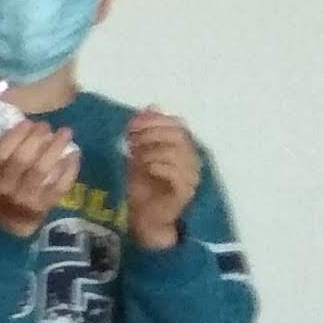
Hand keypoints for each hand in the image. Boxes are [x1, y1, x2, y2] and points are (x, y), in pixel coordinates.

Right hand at [0, 117, 76, 237]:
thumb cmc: (1, 190)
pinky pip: (58, 186)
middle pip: (21, 160)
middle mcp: (5, 188)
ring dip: (55, 148)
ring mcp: (25, 199)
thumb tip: (26, 127)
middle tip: (47, 125)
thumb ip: (3, 153)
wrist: (8, 225)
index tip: (28, 122)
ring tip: (65, 133)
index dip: (14, 136)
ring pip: (41, 171)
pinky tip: (74, 155)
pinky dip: (68, 169)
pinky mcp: (44, 207)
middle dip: (37, 139)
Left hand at [122, 107, 201, 249]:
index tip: (132, 125)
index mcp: (184, 148)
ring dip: (152, 150)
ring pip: (178, 152)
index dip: (155, 121)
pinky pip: (177, 173)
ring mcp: (191, 176)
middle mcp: (192, 160)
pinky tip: (146, 168)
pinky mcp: (185, 192)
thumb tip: (153, 106)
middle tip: (131, 140)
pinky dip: (159, 166)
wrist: (144, 217)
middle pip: (179, 136)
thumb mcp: (138, 152)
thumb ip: (146, 131)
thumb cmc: (143, 185)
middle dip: (151, 134)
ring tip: (135, 156)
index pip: (178, 125)